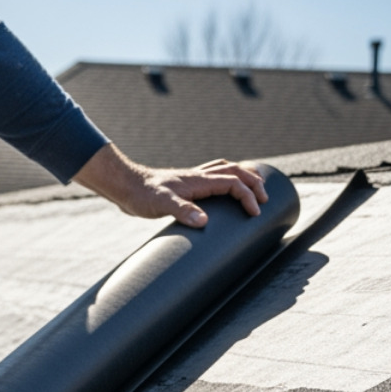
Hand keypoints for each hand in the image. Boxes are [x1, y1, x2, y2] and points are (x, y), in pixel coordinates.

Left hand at [73, 144, 266, 227]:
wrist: (125, 186)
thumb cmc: (142, 195)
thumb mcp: (162, 205)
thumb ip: (183, 211)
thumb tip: (204, 222)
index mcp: (199, 180)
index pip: (234, 183)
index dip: (248, 196)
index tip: (256, 213)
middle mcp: (199, 176)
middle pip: (236, 172)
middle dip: (254, 184)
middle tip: (265, 201)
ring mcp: (193, 179)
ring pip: (226, 170)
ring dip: (243, 176)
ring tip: (254, 187)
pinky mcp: (185, 185)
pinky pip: (213, 176)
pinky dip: (225, 178)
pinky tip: (222, 190)